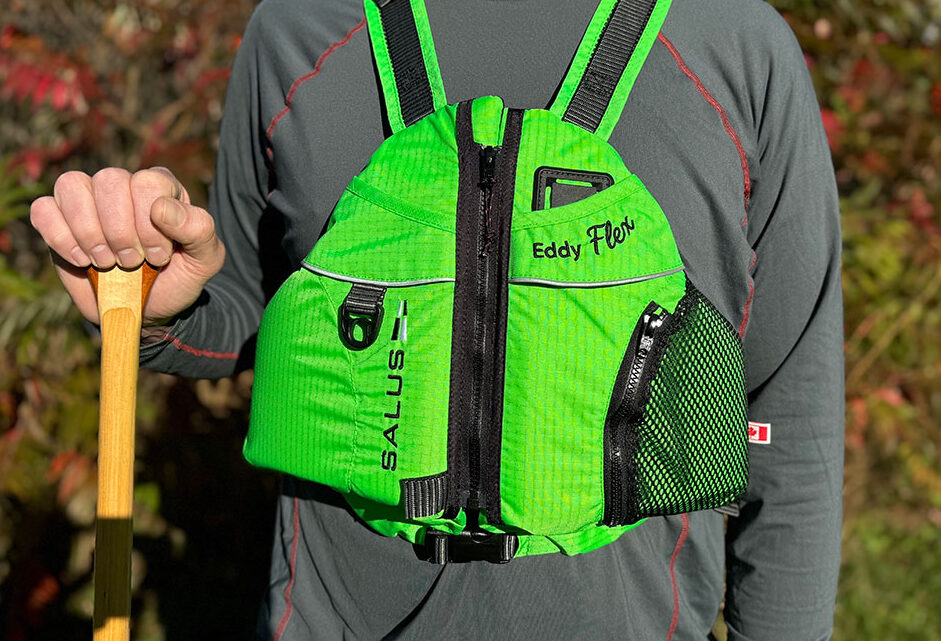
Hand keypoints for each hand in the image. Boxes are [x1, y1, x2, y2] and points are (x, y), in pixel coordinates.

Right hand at [29, 167, 224, 325]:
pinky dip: (60, 238)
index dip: (151, 222)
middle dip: (120, 230)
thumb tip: (161, 208)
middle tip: (132, 262)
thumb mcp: (205, 259)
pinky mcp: (58, 222)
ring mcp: (87, 202)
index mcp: (161, 188)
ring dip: (89, 231)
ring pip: (71, 185)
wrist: (149, 310)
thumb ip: (199, 229)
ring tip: (107, 262)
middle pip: (109, 180)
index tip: (158, 256)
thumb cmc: (178, 277)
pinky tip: (82, 261)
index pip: (148, 181)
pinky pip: (43, 209)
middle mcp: (123, 186)